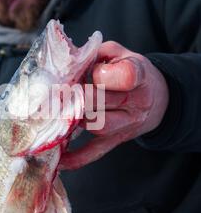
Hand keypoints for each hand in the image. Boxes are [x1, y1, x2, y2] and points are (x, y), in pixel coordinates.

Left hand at [60, 40, 168, 169]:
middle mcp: (136, 103)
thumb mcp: (124, 54)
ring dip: (72, 118)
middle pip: (101, 101)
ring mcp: (126, 125)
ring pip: (96, 126)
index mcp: (139, 76)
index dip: (102, 74)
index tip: (90, 72)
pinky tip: (59, 159)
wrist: (158, 100)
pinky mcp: (116, 140)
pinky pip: (95, 152)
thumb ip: (99, 53)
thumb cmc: (133, 73)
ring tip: (53, 110)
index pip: (125, 76)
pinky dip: (76, 159)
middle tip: (55, 91)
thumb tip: (71, 59)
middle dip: (76, 95)